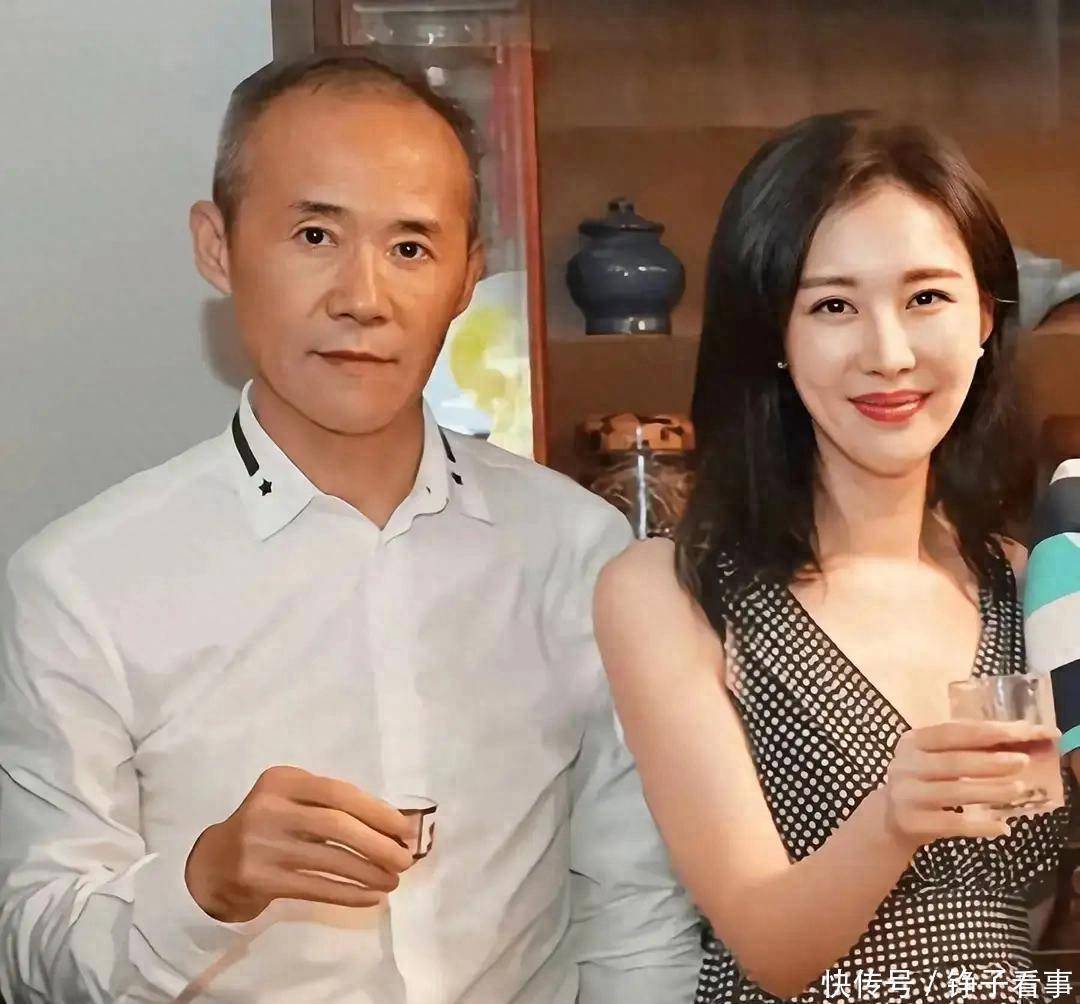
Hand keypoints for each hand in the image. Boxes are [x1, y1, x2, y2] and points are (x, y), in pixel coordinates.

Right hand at [185, 765, 414, 922]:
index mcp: (282, 781)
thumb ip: (329, 804)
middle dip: (378, 844)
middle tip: (405, 859)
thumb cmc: (269, 826)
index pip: (339, 792)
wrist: (214, 864)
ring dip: (368, 872)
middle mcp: (270, 808)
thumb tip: (392, 824)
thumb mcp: (291, 800)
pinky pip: (316, 888)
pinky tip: (370, 896)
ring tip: (393, 881)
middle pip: (336, 826)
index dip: (376, 811)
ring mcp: (262, 846)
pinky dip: (348, 893)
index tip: (404, 829)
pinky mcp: (260, 880)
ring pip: (329, 860)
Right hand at [882, 719, 1057, 846]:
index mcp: (911, 742)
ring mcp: (908, 795)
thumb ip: (962, 747)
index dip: (985, 732)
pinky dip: (981, 826)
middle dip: (991, 761)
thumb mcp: (931, 756)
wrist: (889, 818)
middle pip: (953, 762)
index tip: (1018, 732)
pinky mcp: (913, 823)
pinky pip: (954, 823)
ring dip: (991, 791)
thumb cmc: (921, 780)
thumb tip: (1013, 737)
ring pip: (955, 792)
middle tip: (1022, 761)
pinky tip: (1003, 827)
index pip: (950, 732)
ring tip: (1019, 788)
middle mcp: (905, 766)